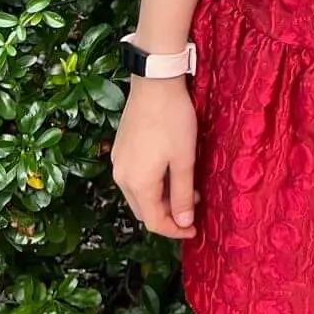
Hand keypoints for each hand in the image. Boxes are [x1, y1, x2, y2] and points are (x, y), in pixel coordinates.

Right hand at [112, 77, 199, 238]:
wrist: (155, 83)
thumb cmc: (173, 121)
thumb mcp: (184, 160)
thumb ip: (183, 194)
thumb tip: (183, 223)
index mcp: (137, 184)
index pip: (154, 221)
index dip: (175, 230)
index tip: (195, 230)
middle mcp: (122, 177)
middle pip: (143, 210)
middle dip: (169, 215)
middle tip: (194, 207)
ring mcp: (119, 162)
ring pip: (139, 194)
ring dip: (162, 198)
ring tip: (188, 187)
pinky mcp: (121, 149)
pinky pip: (135, 178)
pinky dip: (153, 183)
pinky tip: (171, 171)